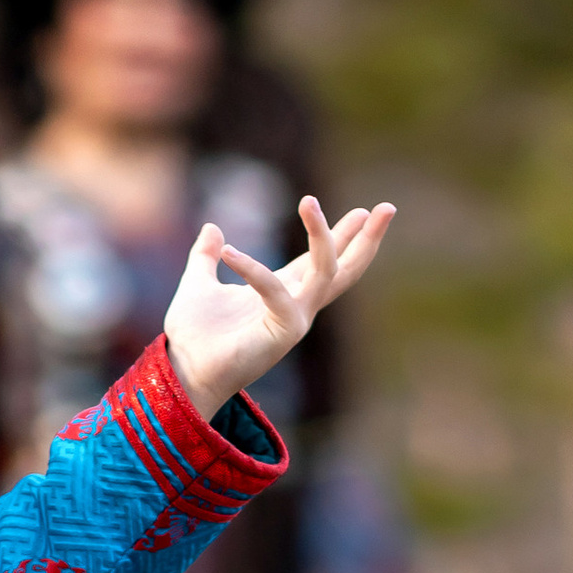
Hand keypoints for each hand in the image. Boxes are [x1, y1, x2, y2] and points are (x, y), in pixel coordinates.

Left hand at [163, 195, 396, 418]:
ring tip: (309, 200)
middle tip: (388, 208)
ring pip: (326, 271)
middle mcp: (297, 305)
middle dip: (368, 239)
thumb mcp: (199, 284)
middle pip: (345, 268)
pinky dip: (254, 270)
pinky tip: (229, 251)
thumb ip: (206, 257)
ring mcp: (295, 319)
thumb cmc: (194, 337)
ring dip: (323, 235)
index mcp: (284, 292)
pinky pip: (276, 290)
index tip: (362, 211)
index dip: (343, 235)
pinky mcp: (284, 333)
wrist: (183, 371)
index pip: (322, 259)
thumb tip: (212, 228)